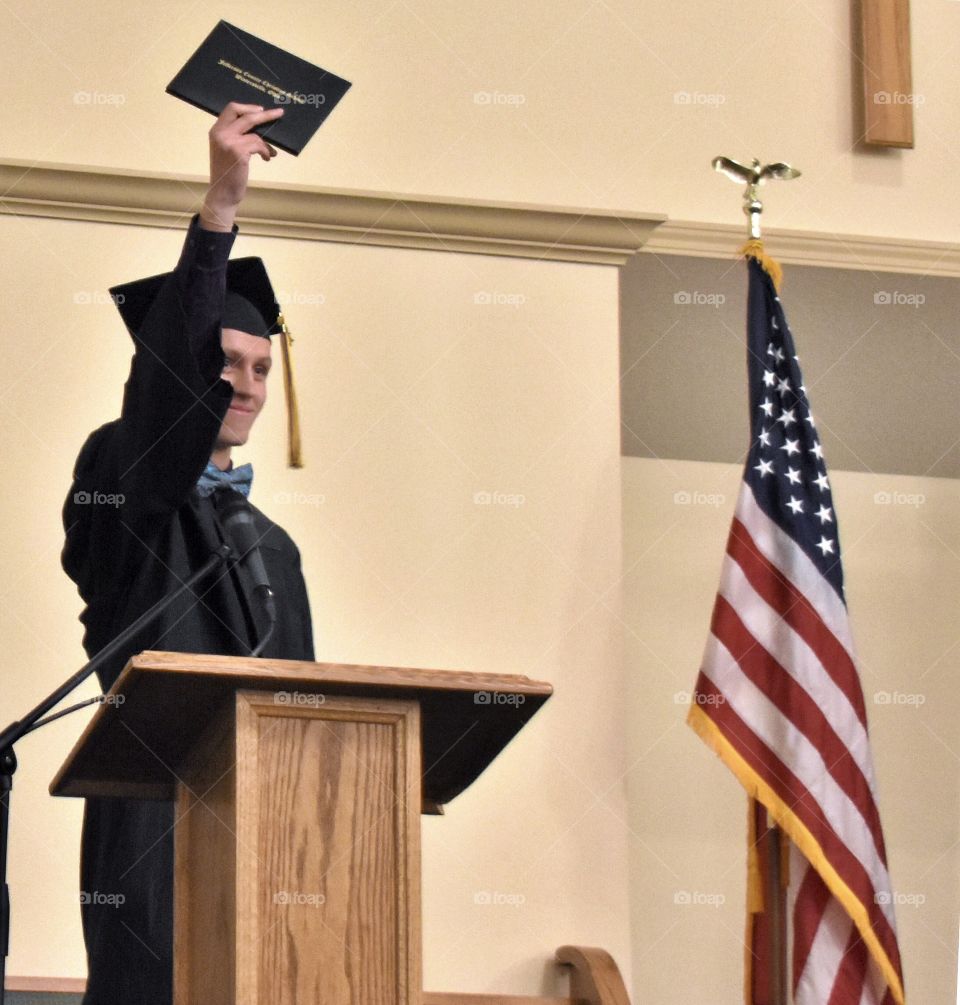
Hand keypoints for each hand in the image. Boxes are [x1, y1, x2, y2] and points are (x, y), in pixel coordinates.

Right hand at [200, 102, 283, 231]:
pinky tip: (267, 158)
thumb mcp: (226, 151)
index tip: (260, 109)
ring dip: (266, 144)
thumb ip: (236, 137)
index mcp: (216, 131)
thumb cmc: (227, 174)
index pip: (231, 109)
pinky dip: (266, 151)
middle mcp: (220, 133)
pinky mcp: (239, 152)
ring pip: (255, 133)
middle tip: (279, 113)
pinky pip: (259, 145)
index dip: (247, 107)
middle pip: (245, 115)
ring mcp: (229, 142)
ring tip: (270, 153)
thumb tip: (258, 129)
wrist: (222, 193)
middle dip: (265, 114)